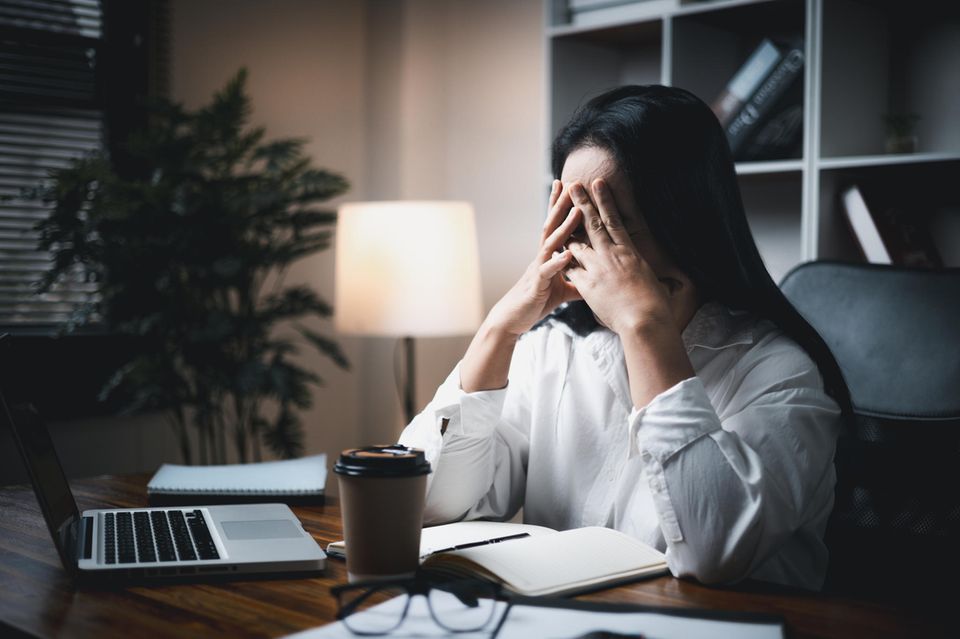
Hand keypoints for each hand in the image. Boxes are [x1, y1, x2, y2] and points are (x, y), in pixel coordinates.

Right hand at [483, 180, 582, 336]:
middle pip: (552, 226)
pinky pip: (548, 272)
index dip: (560, 207)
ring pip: (551, 244)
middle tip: (572, 184)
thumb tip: (593, 280)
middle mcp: (541, 258)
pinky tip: (568, 254)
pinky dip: (558, 262)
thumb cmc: (534, 303)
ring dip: (564, 227)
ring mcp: (538, 269)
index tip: (568, 186)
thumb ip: (576, 283)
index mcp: (547, 257)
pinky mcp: (536, 285)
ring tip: (577, 211)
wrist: (512, 320)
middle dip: (561, 205)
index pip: (555, 226)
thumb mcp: (560, 291)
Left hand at [563, 179, 673, 335]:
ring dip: (566, 230)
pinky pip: (570, 269)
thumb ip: (642, 270)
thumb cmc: (655, 304)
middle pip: (594, 224)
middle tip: (573, 186)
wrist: (644, 321)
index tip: (597, 184)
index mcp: (629, 252)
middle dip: (582, 203)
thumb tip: (651, 272)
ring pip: (578, 244)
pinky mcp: (587, 285)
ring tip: (557, 216)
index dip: (605, 200)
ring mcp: (598, 269)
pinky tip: (554, 252)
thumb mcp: (651, 280)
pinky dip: (563, 260)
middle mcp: (612, 255)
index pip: (615, 220)